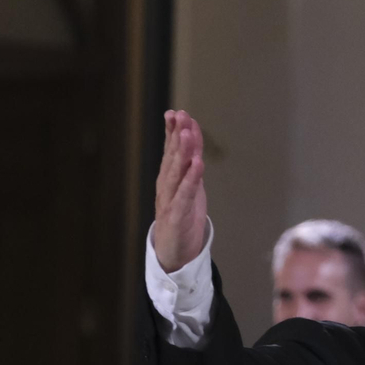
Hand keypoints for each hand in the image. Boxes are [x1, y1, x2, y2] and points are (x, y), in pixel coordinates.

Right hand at [152, 110, 209, 272]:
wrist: (173, 251)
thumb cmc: (182, 213)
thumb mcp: (188, 183)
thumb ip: (190, 159)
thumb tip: (191, 132)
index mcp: (169, 177)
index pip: (171, 150)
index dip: (172, 131)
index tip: (175, 113)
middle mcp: (167, 185)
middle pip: (173, 157)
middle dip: (177, 136)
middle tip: (181, 117)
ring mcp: (170, 200)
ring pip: (176, 173)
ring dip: (182, 153)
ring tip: (187, 134)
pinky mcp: (177, 216)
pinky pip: (184, 195)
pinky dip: (190, 180)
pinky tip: (197, 165)